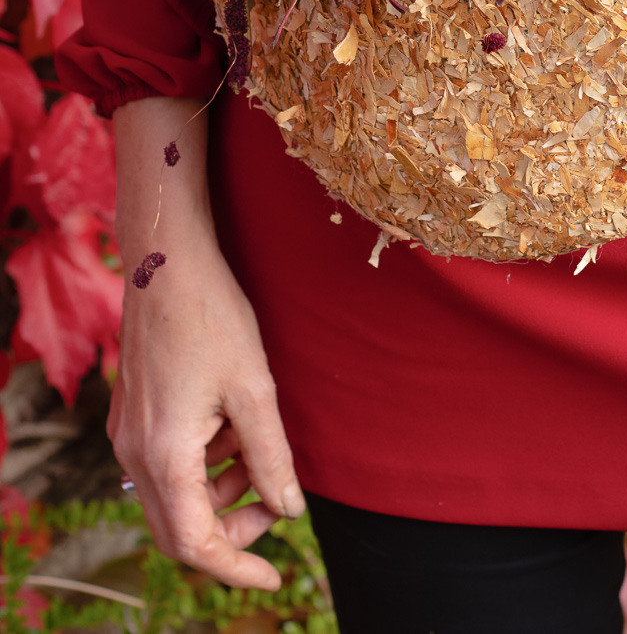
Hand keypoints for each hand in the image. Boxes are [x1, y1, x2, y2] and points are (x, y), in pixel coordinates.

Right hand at [109, 234, 305, 589]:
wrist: (166, 262)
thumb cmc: (212, 318)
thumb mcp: (253, 389)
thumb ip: (270, 455)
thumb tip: (288, 509)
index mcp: (165, 456)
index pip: (195, 544)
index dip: (237, 567)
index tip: (275, 575)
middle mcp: (135, 454)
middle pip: (178, 529)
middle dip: (230, 530)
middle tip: (275, 503)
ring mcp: (127, 433)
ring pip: (173, 495)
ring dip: (218, 491)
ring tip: (256, 449)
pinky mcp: (131, 413)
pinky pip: (165, 463)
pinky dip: (203, 463)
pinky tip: (231, 425)